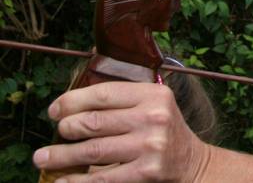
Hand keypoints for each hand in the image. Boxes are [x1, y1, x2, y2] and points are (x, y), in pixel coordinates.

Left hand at [32, 82, 208, 181]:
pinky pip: (101, 178)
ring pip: (93, 150)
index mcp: (154, 95)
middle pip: (95, 122)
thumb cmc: (164, 132)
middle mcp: (153, 117)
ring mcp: (150, 146)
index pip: (104, 93)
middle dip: (66, 128)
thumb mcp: (154, 106)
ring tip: (42, 157)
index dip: (72, 101)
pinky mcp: (146, 172)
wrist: (193, 163)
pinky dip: (76, 181)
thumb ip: (124, 102)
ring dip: (61, 155)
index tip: (55, 110)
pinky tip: (62, 180)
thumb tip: (71, 107)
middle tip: (55, 134)